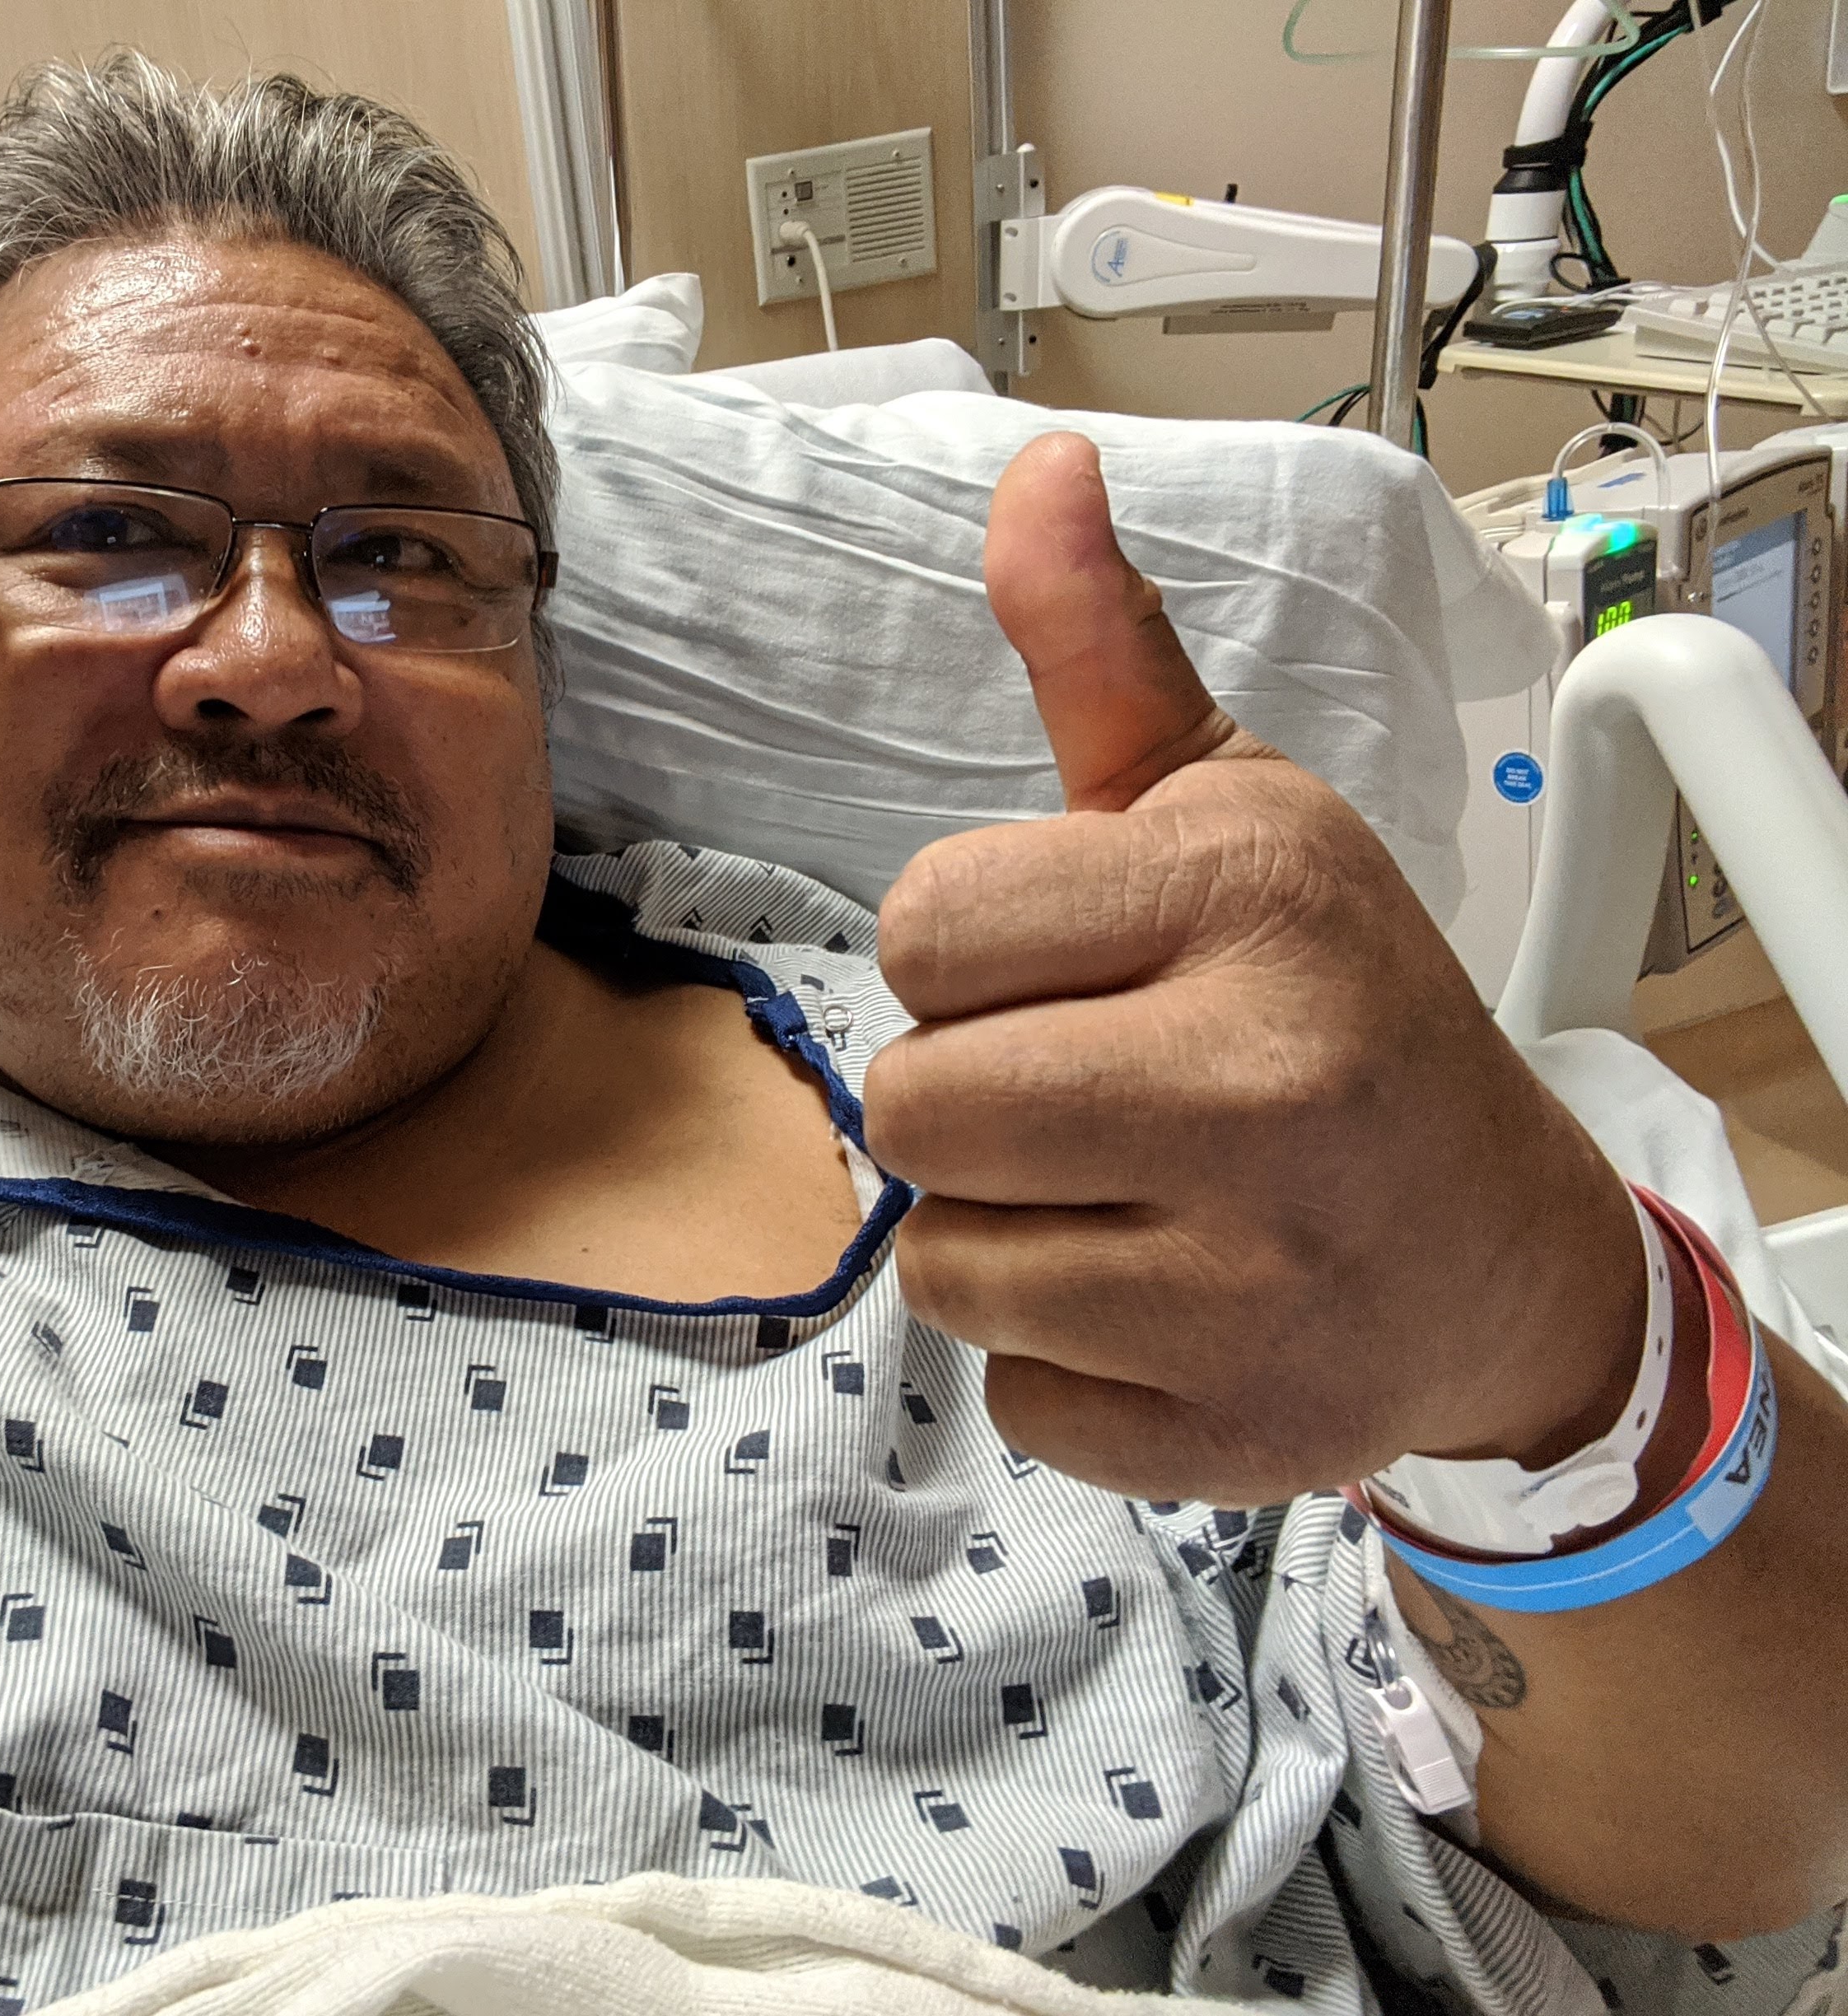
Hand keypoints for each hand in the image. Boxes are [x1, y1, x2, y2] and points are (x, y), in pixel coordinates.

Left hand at [863, 433, 1645, 1505]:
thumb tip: (1036, 471)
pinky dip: (1065, 1364)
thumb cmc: (1332, 1001)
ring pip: (946, 1265)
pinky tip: (1169, 1306)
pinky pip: (1015, 1398)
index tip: (1077, 972)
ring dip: (1007, 1236)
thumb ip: (1101, 652)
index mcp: (1250, 894)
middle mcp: (1264, 1082)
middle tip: (1094, 1096)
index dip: (971, 958)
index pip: (920, 929)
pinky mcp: (1243, 1430)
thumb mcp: (1232, 806)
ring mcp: (1260, 1279)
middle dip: (972, 1100)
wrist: (1501, 1245)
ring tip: (1132, 1202)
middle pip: (911, 1107)